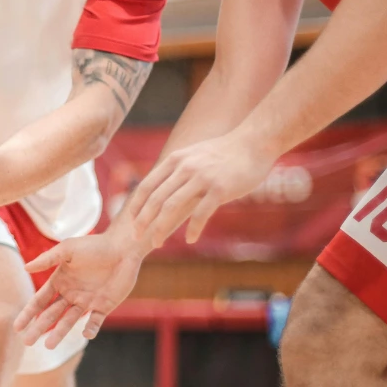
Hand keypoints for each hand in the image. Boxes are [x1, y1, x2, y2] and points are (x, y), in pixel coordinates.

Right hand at [13, 230, 142, 347]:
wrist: (122, 248)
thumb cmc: (94, 245)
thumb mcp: (68, 249)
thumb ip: (47, 259)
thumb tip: (25, 268)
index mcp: (60, 281)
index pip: (40, 301)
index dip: (28, 313)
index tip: (17, 327)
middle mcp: (71, 294)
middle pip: (51, 314)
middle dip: (38, 328)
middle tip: (27, 342)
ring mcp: (87, 302)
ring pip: (69, 321)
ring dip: (59, 333)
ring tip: (49, 345)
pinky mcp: (103, 306)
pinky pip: (95, 322)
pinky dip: (90, 329)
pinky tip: (86, 334)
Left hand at [129, 128, 279, 248]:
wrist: (254, 143)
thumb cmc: (225, 153)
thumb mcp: (194, 155)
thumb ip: (178, 170)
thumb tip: (163, 190)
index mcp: (175, 160)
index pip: (146, 185)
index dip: (136, 206)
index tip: (132, 222)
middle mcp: (185, 168)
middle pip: (155, 198)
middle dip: (143, 221)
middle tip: (136, 237)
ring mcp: (202, 177)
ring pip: (172, 206)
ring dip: (161, 228)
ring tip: (156, 244)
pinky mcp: (220, 188)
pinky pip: (201, 213)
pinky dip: (193, 229)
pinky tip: (190, 239)